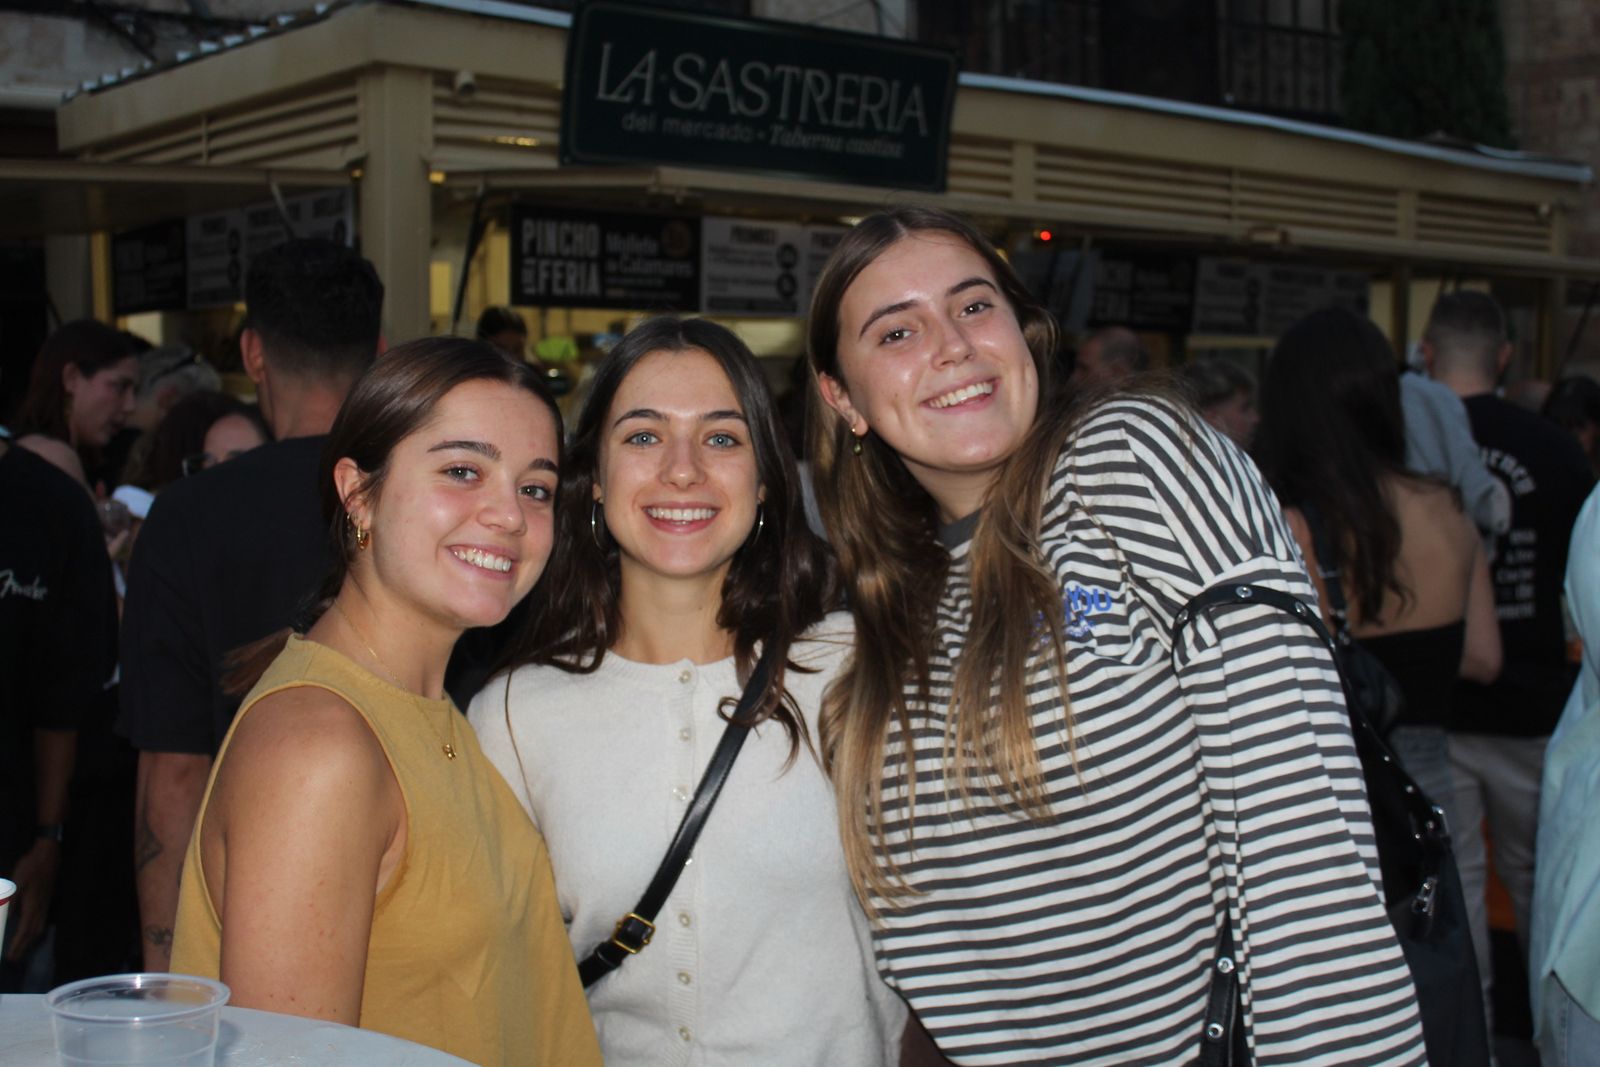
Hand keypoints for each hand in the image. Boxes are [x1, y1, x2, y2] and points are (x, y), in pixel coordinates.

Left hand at [4, 840, 61, 961]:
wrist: (48, 855)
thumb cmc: (31, 867)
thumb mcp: (17, 883)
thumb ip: (12, 901)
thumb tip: (8, 916)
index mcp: (32, 906)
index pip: (24, 930)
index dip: (17, 944)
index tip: (9, 956)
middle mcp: (40, 908)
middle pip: (32, 933)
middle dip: (23, 946)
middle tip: (14, 958)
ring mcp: (45, 904)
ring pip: (38, 927)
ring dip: (30, 940)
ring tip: (21, 948)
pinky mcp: (45, 900)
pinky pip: (40, 921)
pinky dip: (34, 931)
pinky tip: (30, 930)